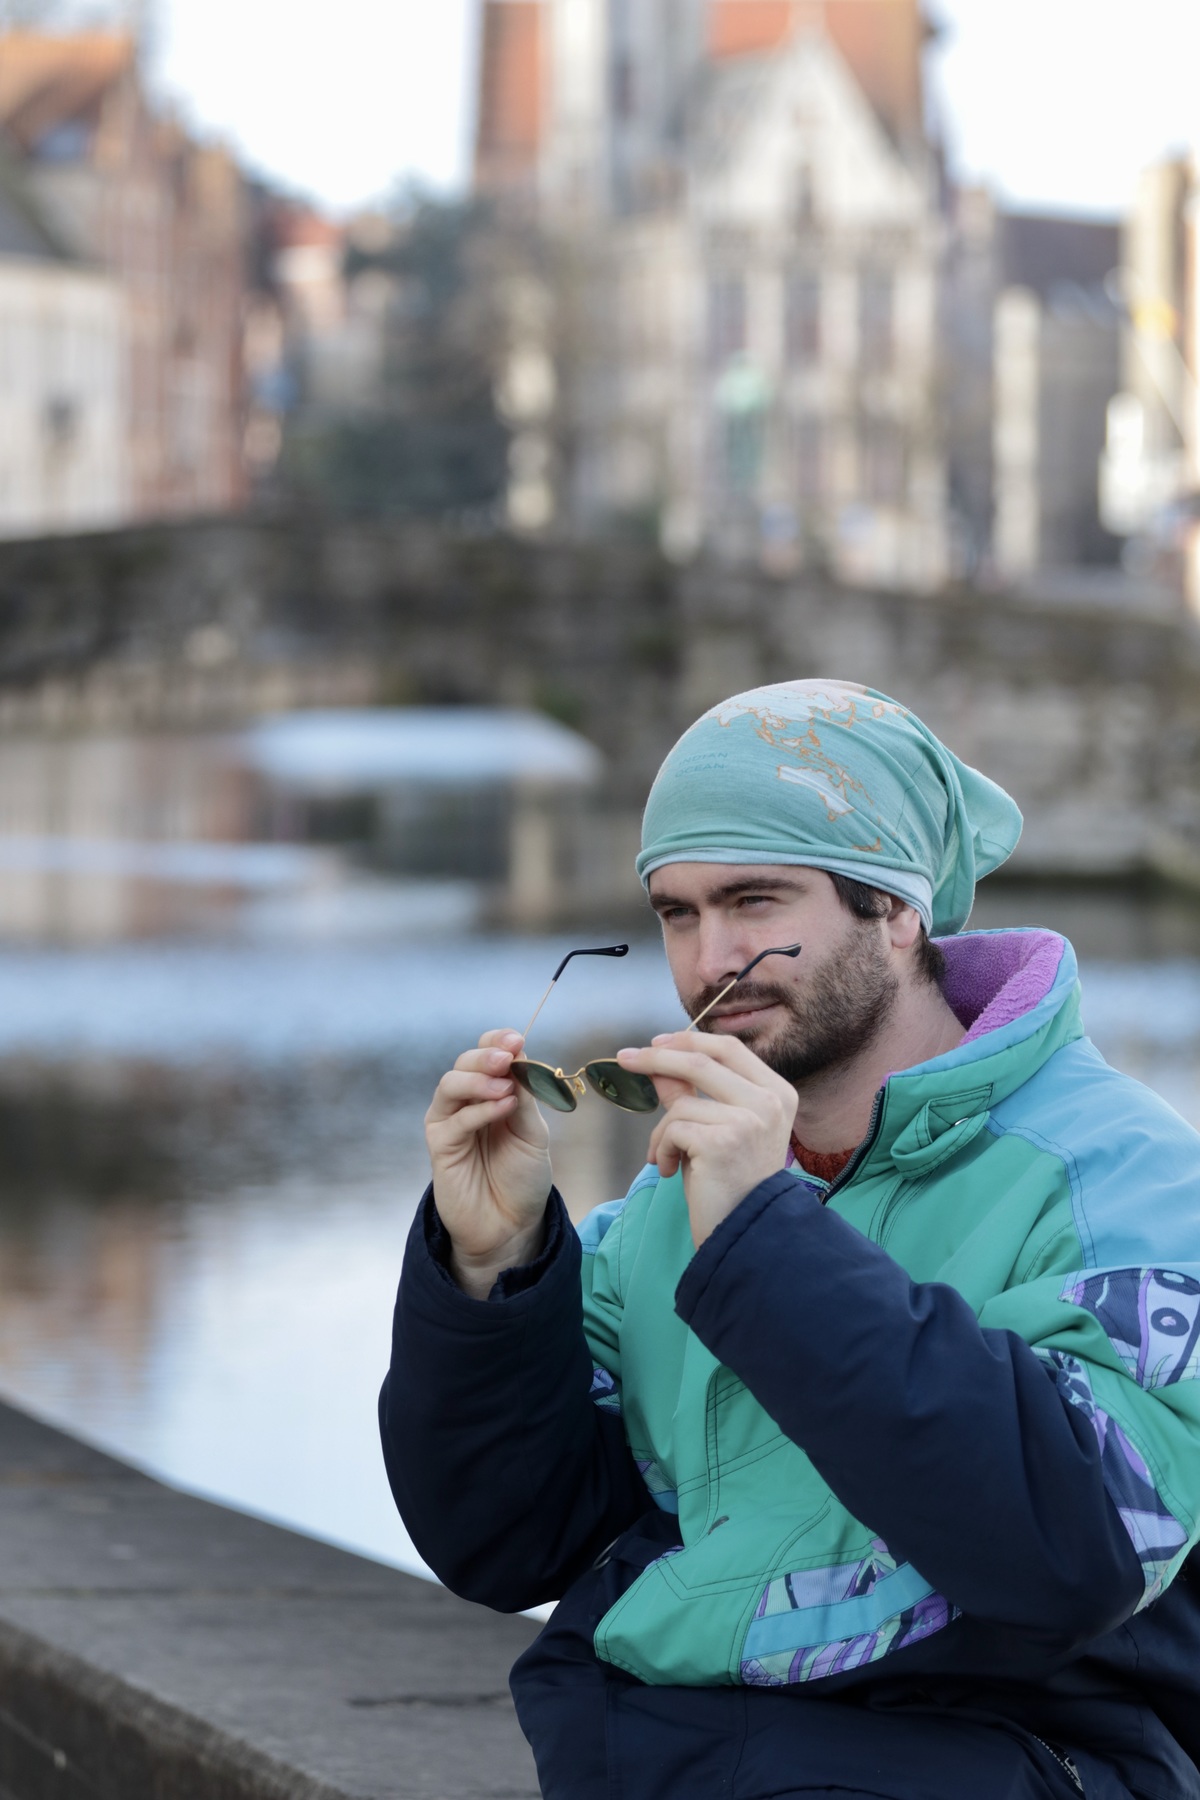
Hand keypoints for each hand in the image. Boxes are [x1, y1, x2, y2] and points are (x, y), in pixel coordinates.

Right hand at [424, 1029, 552, 1297]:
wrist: (511, 1226)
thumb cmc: (522, 1177)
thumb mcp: (534, 1132)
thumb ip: (526, 1096)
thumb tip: (520, 1054)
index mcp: (492, 1091)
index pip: (487, 1052)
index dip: (498, 1041)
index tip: (517, 1039)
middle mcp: (467, 1102)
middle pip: (465, 1063)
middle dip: (486, 1055)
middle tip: (508, 1055)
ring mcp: (450, 1122)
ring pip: (450, 1085)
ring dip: (478, 1080)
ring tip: (505, 1086)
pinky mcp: (440, 1146)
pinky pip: (454, 1120)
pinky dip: (478, 1110)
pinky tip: (503, 1107)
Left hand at [616, 1033, 796, 1248]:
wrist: (745, 1233)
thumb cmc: (730, 1183)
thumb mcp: (713, 1129)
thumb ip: (691, 1094)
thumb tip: (658, 1063)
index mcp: (777, 1092)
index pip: (728, 1048)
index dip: (688, 1040)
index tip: (655, 1044)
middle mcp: (769, 1101)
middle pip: (701, 1060)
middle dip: (656, 1058)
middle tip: (626, 1059)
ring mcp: (749, 1120)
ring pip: (681, 1103)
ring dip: (661, 1132)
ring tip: (665, 1158)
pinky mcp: (724, 1141)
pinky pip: (674, 1129)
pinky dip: (662, 1149)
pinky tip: (672, 1171)